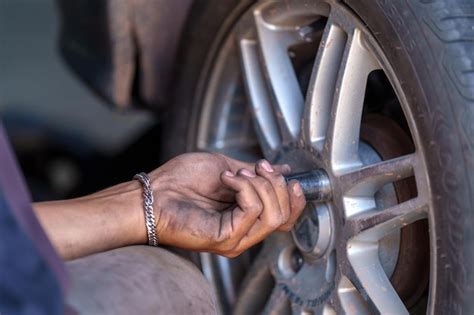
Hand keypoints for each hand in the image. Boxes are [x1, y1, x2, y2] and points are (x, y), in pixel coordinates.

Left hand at [149, 153, 305, 256]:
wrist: (154, 192)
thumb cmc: (181, 181)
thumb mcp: (227, 169)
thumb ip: (254, 174)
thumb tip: (281, 170)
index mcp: (245, 217)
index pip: (285, 217)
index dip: (294, 198)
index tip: (289, 177)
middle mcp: (244, 231)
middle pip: (284, 216)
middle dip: (275, 184)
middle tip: (255, 168)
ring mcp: (236, 237)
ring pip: (273, 214)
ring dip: (259, 185)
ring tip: (234, 175)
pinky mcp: (226, 239)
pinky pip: (252, 211)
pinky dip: (244, 188)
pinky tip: (226, 180)